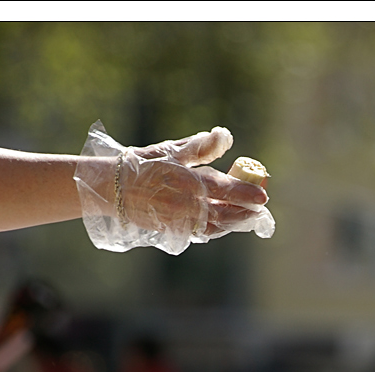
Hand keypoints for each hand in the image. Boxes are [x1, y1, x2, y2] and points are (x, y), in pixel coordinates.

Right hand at [124, 128, 269, 237]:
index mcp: (188, 182)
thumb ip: (201, 147)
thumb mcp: (172, 150)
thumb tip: (226, 136)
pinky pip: (203, 233)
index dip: (246, 194)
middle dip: (246, 211)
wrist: (111, 189)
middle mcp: (186, 204)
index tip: (263, 197)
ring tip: (249, 217)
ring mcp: (180, 220)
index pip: (225, 190)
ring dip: (235, 222)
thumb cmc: (142, 165)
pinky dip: (218, 229)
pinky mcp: (174, 230)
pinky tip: (226, 223)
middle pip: (226, 213)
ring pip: (217, 226)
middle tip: (260, 208)